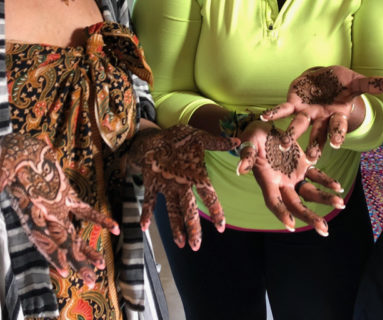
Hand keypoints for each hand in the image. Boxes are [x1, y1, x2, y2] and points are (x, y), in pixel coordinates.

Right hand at [0, 133, 117, 286]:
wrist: (14, 148)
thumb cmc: (5, 156)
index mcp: (29, 209)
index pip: (40, 238)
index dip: (51, 254)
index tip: (63, 271)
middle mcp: (43, 213)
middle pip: (61, 242)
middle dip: (75, 261)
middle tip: (91, 280)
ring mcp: (56, 205)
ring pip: (73, 233)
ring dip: (86, 249)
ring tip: (101, 267)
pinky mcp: (65, 193)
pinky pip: (84, 211)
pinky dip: (98, 220)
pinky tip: (114, 228)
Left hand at [126, 125, 237, 250]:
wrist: (158, 137)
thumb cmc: (180, 139)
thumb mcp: (200, 138)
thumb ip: (217, 142)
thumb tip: (238, 142)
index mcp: (195, 176)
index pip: (208, 196)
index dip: (215, 211)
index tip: (220, 227)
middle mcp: (182, 185)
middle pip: (189, 209)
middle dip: (193, 227)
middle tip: (196, 245)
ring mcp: (167, 186)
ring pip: (172, 210)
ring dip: (175, 227)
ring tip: (180, 243)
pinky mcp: (152, 184)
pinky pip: (149, 200)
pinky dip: (146, 213)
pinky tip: (144, 226)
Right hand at [235, 121, 343, 235]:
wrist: (263, 128)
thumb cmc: (252, 135)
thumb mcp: (248, 142)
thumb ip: (246, 155)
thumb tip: (240, 169)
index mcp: (267, 179)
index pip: (273, 200)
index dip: (281, 212)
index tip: (291, 226)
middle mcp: (281, 182)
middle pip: (295, 204)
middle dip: (309, 217)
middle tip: (324, 229)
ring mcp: (293, 175)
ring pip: (309, 192)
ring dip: (324, 199)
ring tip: (340, 204)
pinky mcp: (302, 165)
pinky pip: (316, 177)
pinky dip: (327, 182)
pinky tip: (338, 187)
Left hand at [259, 65, 382, 160]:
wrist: (326, 79)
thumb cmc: (342, 84)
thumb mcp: (357, 82)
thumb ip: (371, 84)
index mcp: (337, 115)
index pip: (338, 127)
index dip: (337, 135)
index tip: (336, 145)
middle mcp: (321, 118)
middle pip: (317, 133)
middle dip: (315, 144)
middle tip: (311, 157)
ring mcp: (306, 113)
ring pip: (298, 126)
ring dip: (290, 135)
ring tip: (284, 145)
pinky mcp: (294, 104)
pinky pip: (282, 110)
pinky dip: (273, 113)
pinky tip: (263, 116)